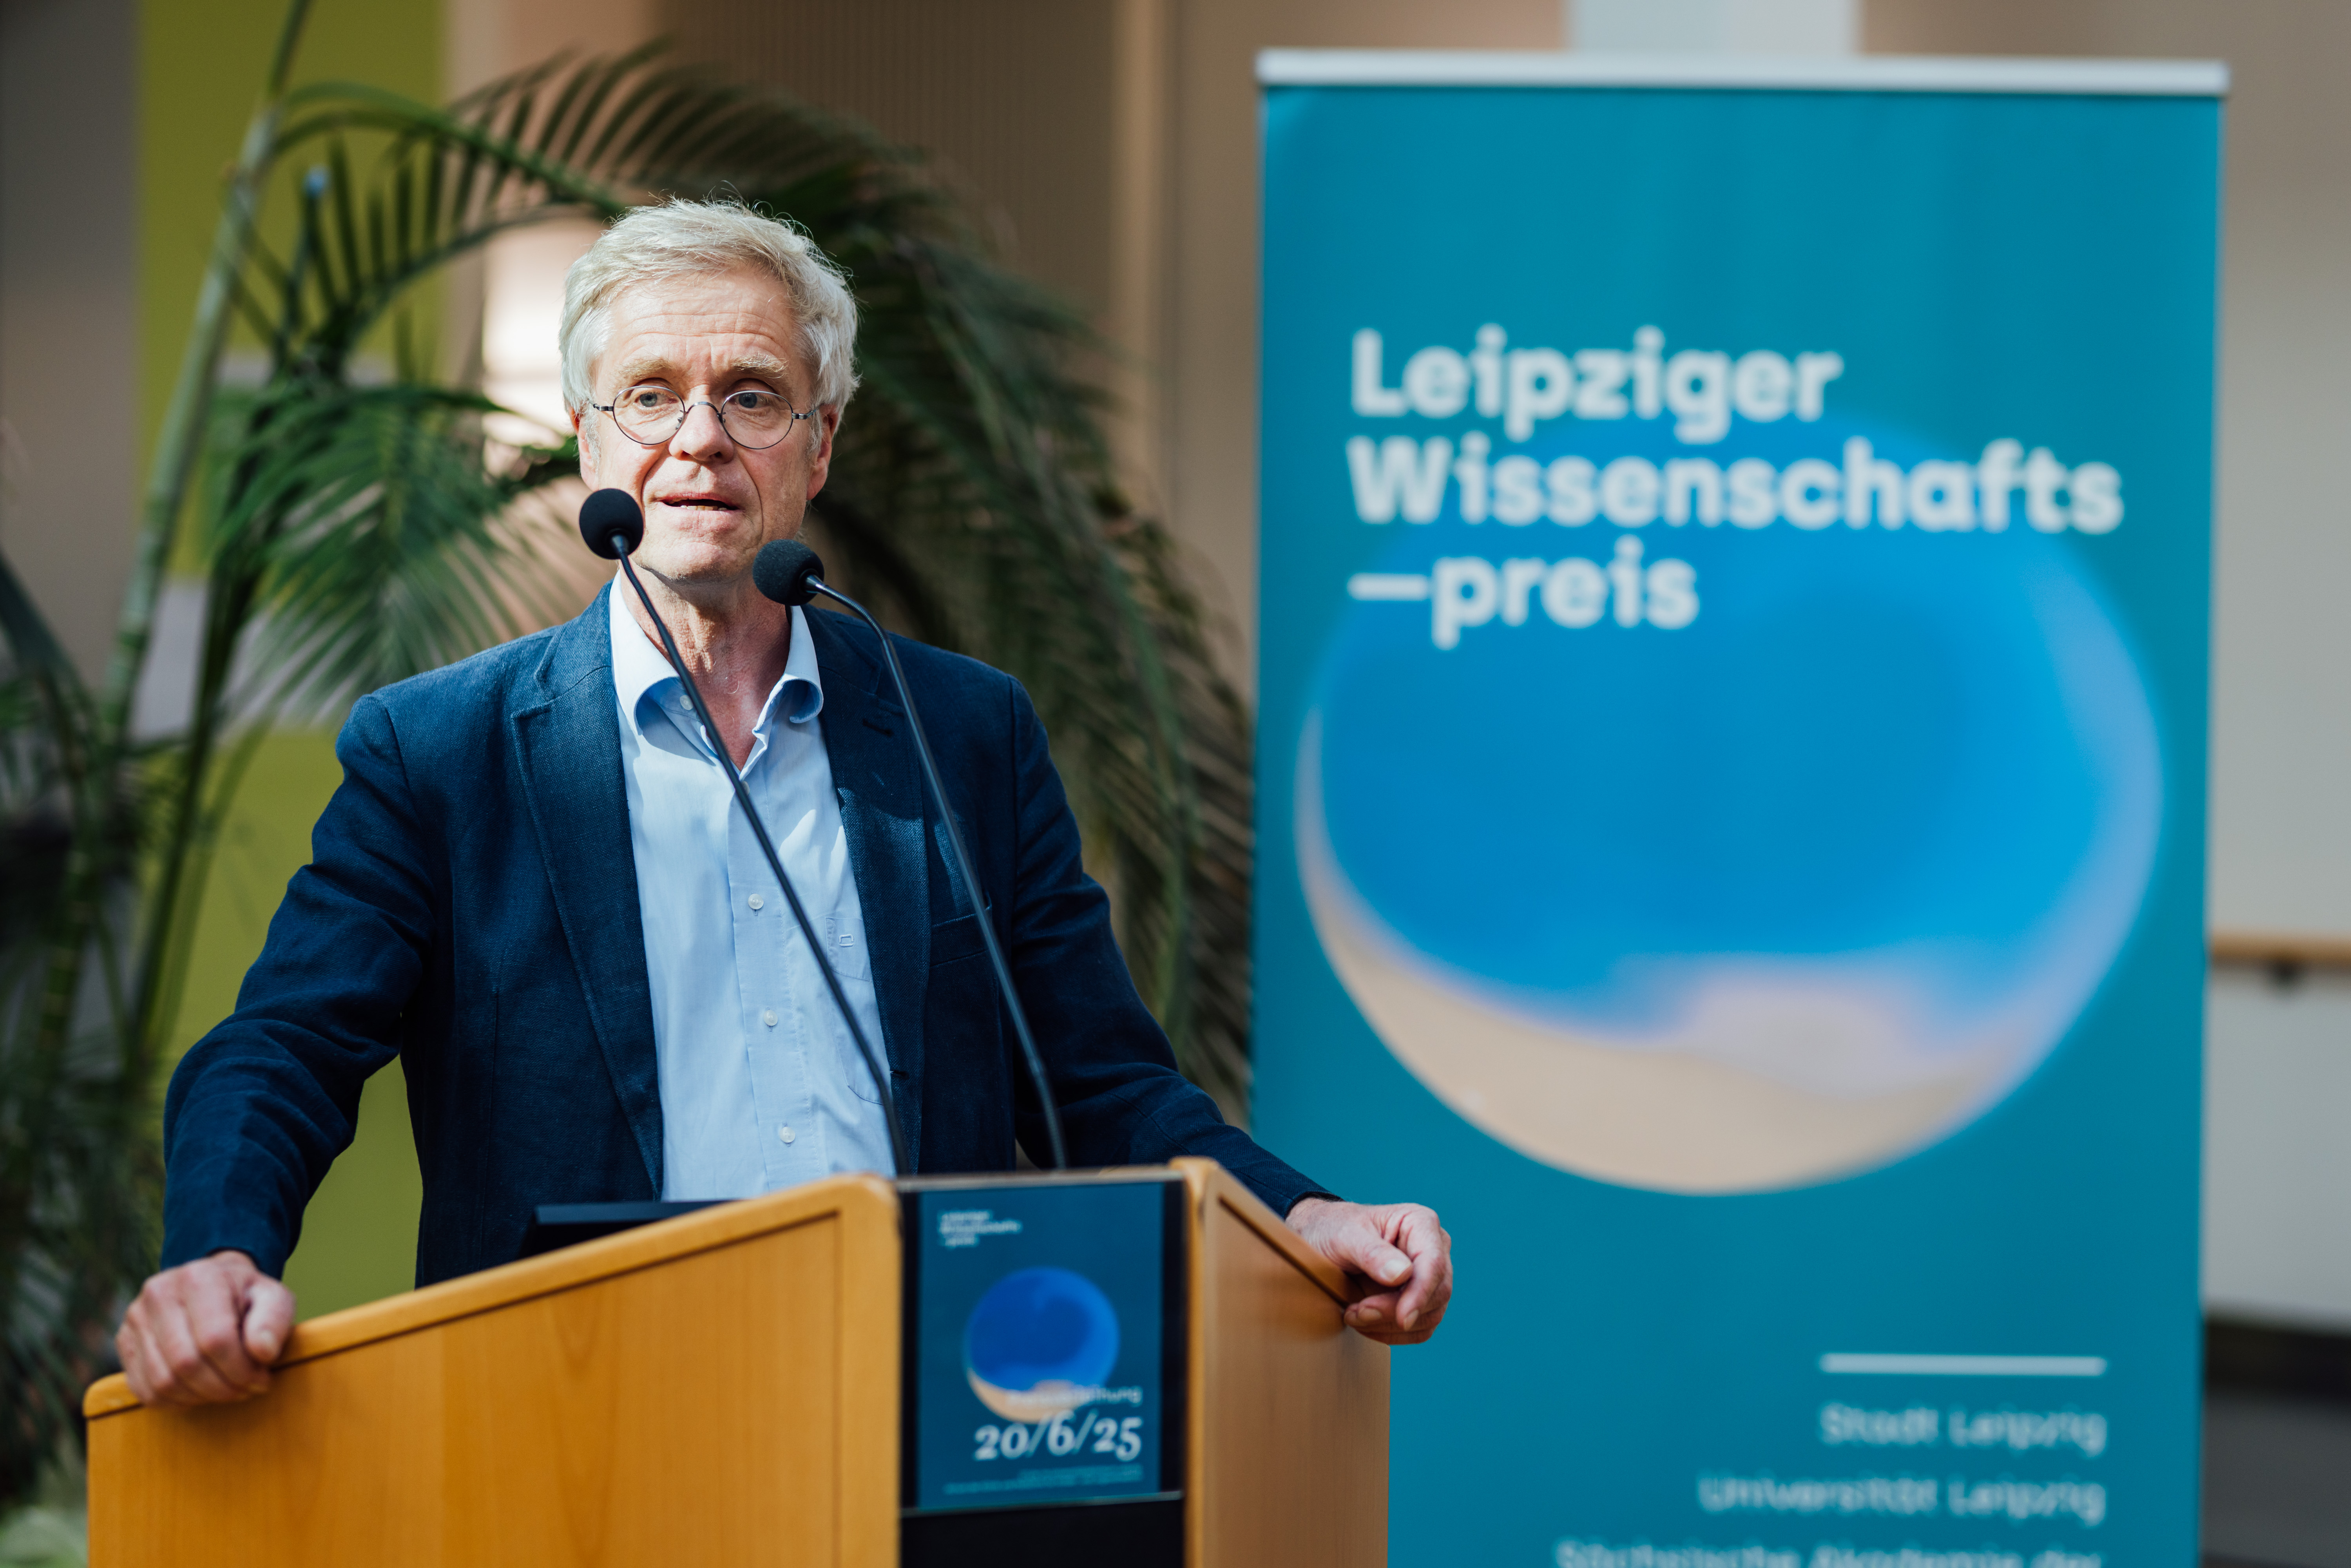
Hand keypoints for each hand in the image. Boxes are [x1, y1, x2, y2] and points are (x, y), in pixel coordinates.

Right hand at [116, 1250, 295, 1405]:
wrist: (212, 1284)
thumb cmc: (246, 1296)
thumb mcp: (273, 1298)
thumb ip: (274, 1321)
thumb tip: (263, 1352)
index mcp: (198, 1277)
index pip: (216, 1339)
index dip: (242, 1370)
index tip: (262, 1378)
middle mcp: (159, 1293)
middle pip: (186, 1363)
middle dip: (223, 1387)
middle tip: (246, 1389)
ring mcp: (135, 1317)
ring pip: (163, 1381)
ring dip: (200, 1397)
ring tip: (226, 1390)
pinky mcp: (123, 1340)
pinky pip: (144, 1390)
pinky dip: (175, 1401)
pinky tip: (199, 1391)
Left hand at [1285, 1197, 1451, 1344]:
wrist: (1322, 1240)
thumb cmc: (1333, 1229)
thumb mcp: (1344, 1236)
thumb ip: (1371, 1253)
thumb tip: (1402, 1274)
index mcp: (1420, 1222)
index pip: (1433, 1264)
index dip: (1420, 1294)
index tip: (1402, 1319)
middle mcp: (1434, 1248)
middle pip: (1436, 1293)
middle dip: (1395, 1312)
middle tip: (1355, 1313)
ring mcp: (1430, 1276)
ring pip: (1430, 1315)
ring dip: (1390, 1326)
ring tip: (1353, 1315)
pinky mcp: (1422, 1299)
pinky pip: (1420, 1328)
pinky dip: (1392, 1332)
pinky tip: (1365, 1323)